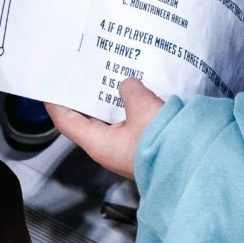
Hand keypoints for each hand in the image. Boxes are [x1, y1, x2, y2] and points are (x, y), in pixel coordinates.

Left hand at [46, 77, 165, 177]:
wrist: (192, 166)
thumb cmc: (162, 144)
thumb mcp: (143, 107)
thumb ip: (130, 90)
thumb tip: (128, 85)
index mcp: (98, 144)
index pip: (66, 122)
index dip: (56, 103)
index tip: (51, 88)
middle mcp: (108, 150)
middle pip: (86, 120)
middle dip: (84, 98)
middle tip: (82, 76)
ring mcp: (124, 151)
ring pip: (109, 122)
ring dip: (108, 102)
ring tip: (108, 79)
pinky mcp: (141, 149)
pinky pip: (127, 126)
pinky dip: (126, 110)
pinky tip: (133, 95)